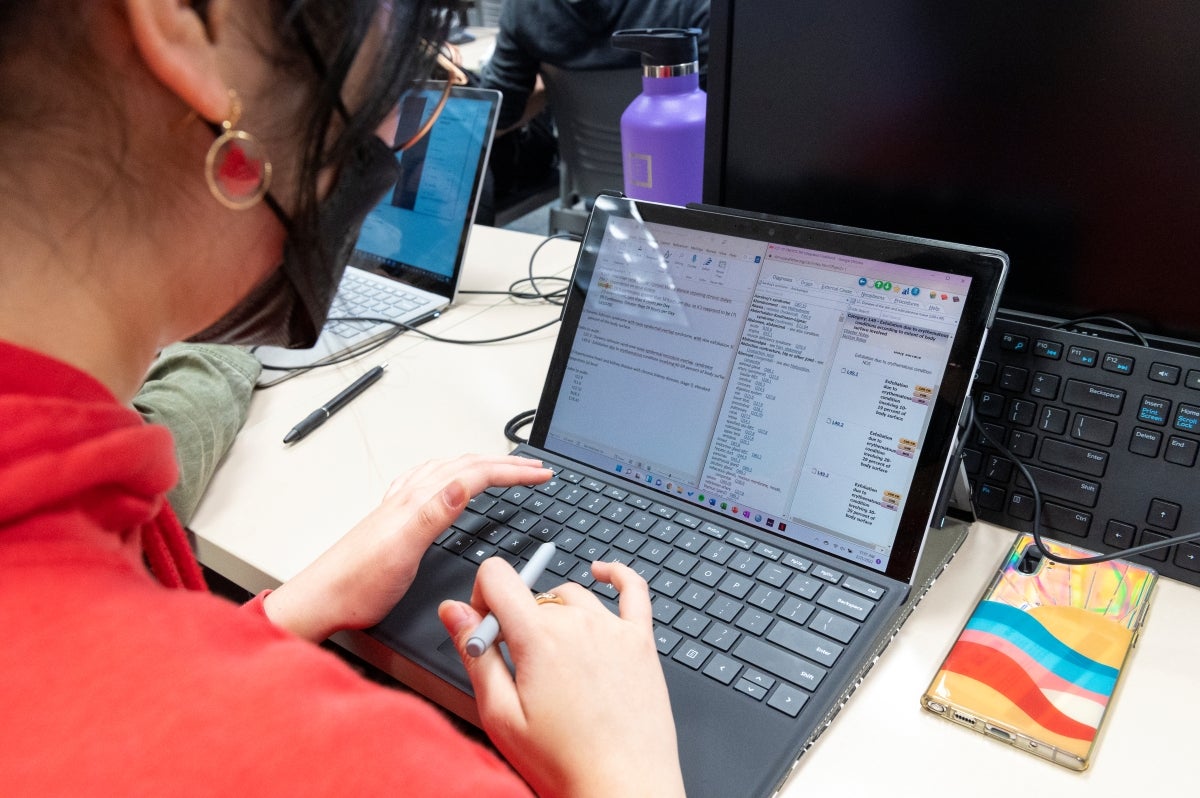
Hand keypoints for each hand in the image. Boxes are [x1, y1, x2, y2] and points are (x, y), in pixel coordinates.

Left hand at [263, 454, 550, 641]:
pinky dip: (453, 476)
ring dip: (481, 464)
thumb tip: (466, 481)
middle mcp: (409, 498)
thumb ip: (435, 513)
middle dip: (504, 463)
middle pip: (465, 467)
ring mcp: (401, 507)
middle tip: (535, 468)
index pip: (475, 474)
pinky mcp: (395, 521)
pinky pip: (431, 484)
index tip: (542, 474)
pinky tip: (450, 483)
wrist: (320, 601)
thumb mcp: (403, 550)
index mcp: (417, 502)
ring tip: (503, 466)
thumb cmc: (357, 586)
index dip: (512, 472)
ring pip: (449, 471)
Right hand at [439, 560, 685, 797]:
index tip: (483, 628)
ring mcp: (614, 629)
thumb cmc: (565, 762)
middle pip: (532, 595)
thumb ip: (476, 655)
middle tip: (519, 671)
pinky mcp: (641, 641)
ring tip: (554, 661)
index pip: (497, 576)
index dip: (480, 597)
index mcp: (539, 638)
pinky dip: (615, 574)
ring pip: (571, 597)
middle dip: (516, 622)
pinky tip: (602, 573)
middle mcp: (579, 623)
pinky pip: (632, 589)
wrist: (624, 788)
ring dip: (555, 615)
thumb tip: (453, 612)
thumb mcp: (501, 714)